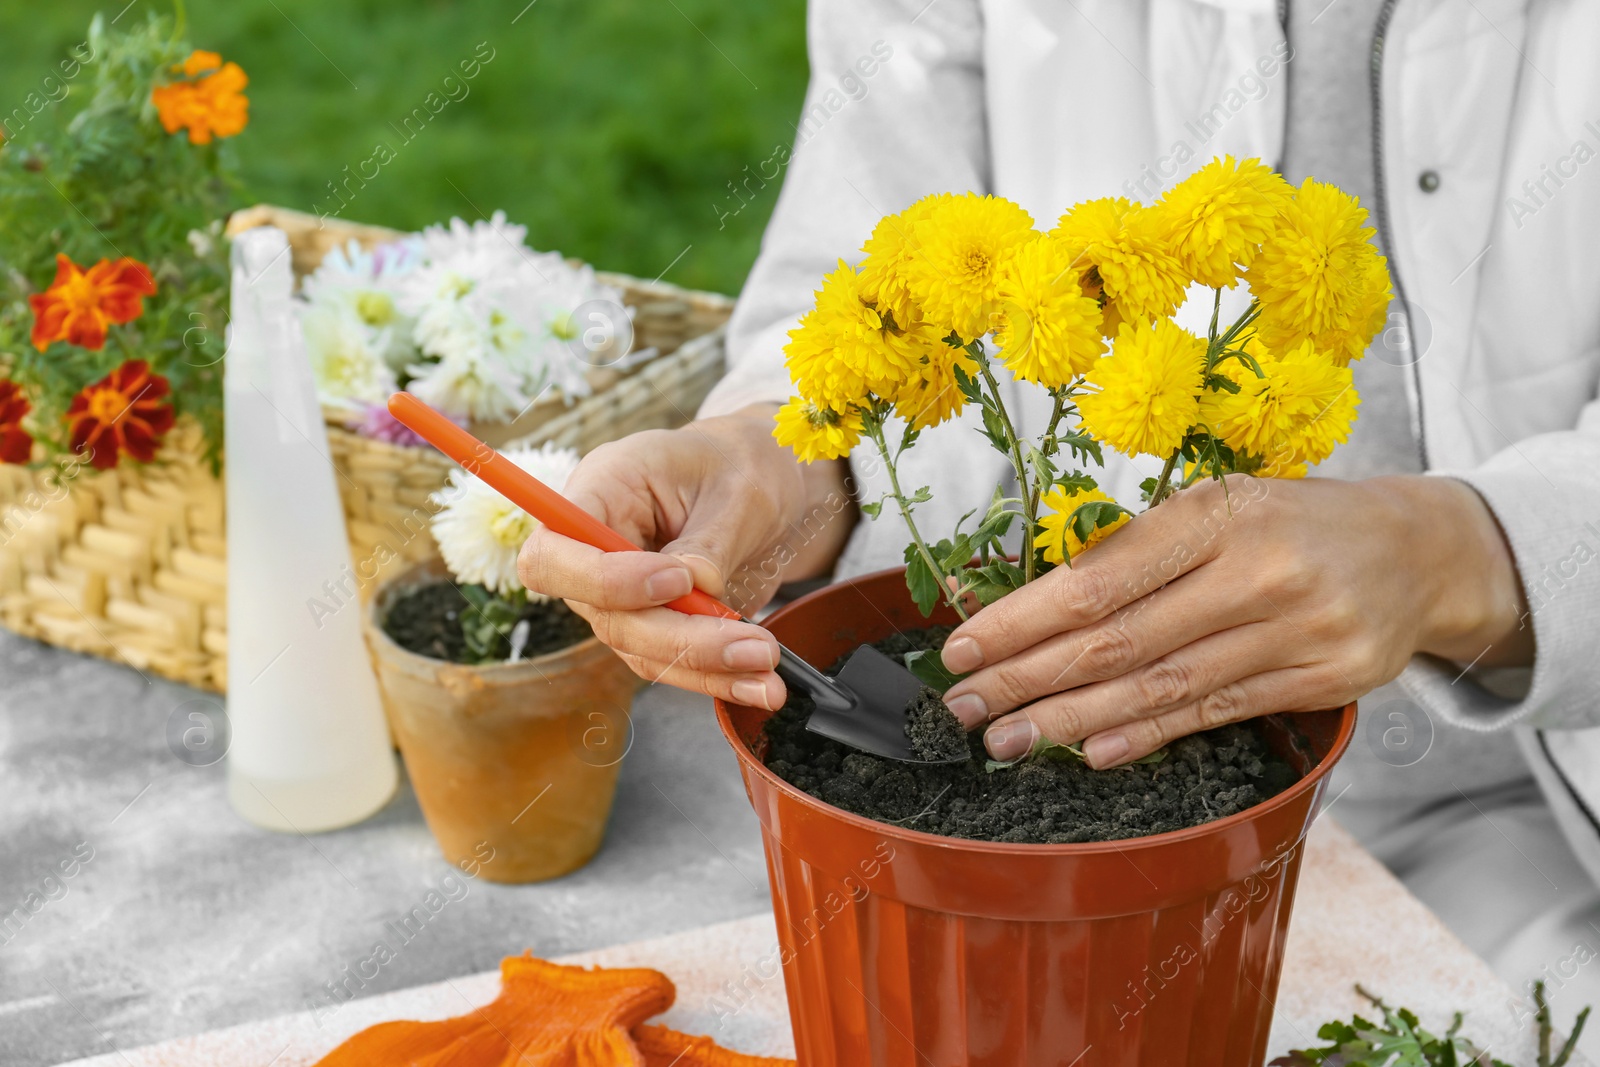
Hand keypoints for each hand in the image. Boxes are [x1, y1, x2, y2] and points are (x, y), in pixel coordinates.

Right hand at [517, 405, 854, 708]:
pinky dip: (715, 678)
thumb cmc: (740, 466)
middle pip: (605, 614)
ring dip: (704, 668)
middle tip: (754, 646)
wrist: (760, 481)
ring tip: (769, 676)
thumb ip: (711, 541)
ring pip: (639, 648)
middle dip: (680, 638)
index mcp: (602, 489)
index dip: (604, 581)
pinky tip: (760, 685)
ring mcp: (617, 591)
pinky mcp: (648, 622)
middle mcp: (596, 546)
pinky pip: (669, 661)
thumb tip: (697, 591)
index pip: (555, 553)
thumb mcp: (738, 490)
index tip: (678, 582)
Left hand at [937, 475, 1531, 766]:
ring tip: (1009, 740)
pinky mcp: (1323, 679)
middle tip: (965, 705)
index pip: (1096, 579)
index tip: (961, 648)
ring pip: (1161, 686)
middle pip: (1118, 639)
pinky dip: (1146, 735)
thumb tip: (1012, 599)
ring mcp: (1297, 629)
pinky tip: (1092, 751)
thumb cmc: (1286, 523)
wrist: (1417, 550)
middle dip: (1027, 676)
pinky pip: (1215, 713)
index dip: (1020, 620)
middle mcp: (1257, 568)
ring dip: (1072, 720)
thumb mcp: (1213, 507)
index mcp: (1214, 512)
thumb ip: (1127, 550)